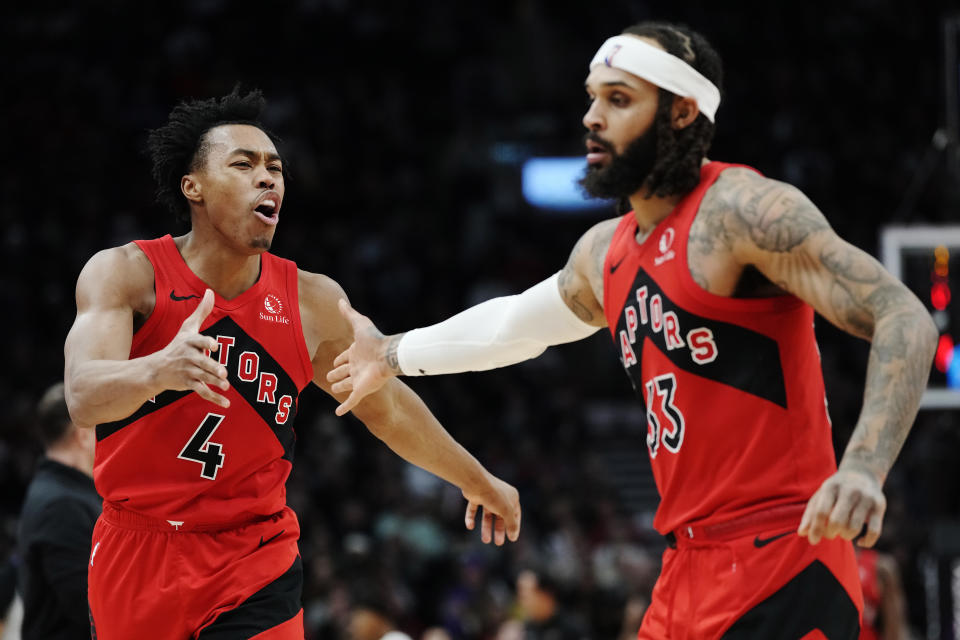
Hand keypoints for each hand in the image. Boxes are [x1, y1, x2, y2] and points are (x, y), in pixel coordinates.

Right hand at [151, 289, 229, 406]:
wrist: (156, 369)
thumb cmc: (176, 346)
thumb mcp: (187, 328)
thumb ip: (201, 311)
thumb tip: (210, 291)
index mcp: (189, 342)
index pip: (198, 341)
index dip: (206, 343)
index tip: (214, 345)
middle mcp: (188, 357)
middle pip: (201, 362)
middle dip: (211, 367)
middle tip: (223, 372)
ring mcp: (187, 372)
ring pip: (202, 377)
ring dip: (214, 382)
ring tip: (226, 386)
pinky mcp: (187, 384)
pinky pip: (202, 391)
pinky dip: (214, 399)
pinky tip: (226, 403)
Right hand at [326, 299, 398, 415]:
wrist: (387, 355)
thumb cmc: (374, 339)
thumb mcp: (359, 324)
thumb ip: (349, 313)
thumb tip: (340, 300)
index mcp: (356, 353)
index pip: (345, 357)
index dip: (340, 359)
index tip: (334, 362)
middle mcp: (357, 367)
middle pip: (344, 371)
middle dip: (337, 373)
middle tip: (329, 376)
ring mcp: (359, 379)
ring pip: (346, 385)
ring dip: (340, 388)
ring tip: (333, 390)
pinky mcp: (361, 390)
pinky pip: (351, 401)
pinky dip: (345, 407)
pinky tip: (338, 413)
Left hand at [462, 473, 521, 545]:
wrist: (476, 483)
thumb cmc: (494, 495)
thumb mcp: (506, 511)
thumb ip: (511, 524)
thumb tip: (514, 537)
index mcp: (511, 496)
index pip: (515, 514)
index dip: (514, 526)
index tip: (512, 538)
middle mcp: (500, 496)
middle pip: (500, 516)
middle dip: (499, 530)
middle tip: (499, 543)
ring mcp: (487, 496)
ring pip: (487, 515)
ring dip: (486, 527)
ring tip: (486, 540)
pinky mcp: (475, 496)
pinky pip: (473, 510)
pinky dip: (470, 518)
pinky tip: (470, 526)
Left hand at [797, 466, 885, 547]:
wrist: (863, 472)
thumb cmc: (836, 490)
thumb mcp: (821, 496)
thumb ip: (810, 514)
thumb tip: (801, 533)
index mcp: (831, 487)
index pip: (821, 512)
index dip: (816, 529)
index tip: (813, 541)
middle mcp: (849, 491)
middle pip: (837, 521)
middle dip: (831, 533)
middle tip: (830, 533)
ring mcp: (866, 498)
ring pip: (854, 527)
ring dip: (846, 536)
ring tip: (843, 533)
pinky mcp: (880, 506)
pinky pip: (874, 531)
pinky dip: (866, 541)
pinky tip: (860, 541)